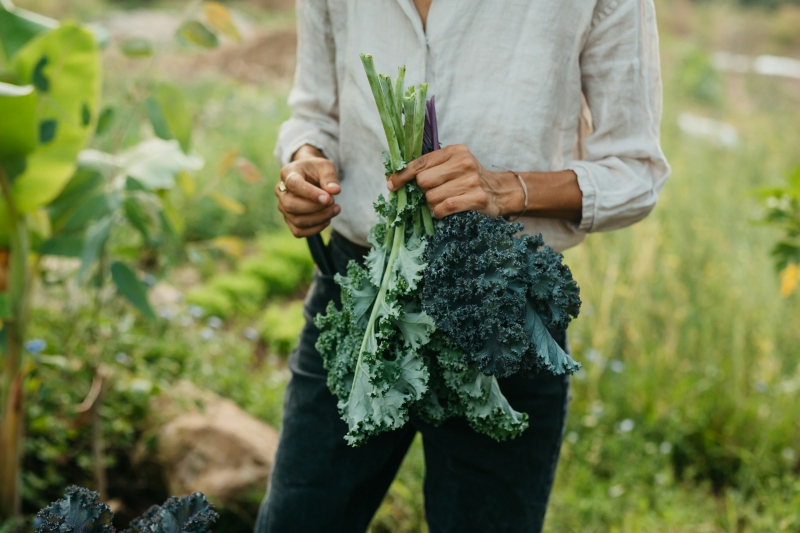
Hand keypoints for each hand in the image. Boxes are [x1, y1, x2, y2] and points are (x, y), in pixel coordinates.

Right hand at [276, 145, 340, 236]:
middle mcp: (281, 191)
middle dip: (316, 208)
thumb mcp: (325, 166)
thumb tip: (334, 190)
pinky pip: (298, 231)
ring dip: (319, 218)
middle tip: (333, 202)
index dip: (310, 193)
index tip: (328, 198)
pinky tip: (327, 220)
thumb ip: (329, 177)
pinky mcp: (289, 220)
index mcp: (288, 173)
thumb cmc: (316, 170)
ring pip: (296, 220)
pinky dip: (315, 229)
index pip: (294, 185)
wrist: (309, 176)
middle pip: (291, 205)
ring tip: (335, 209)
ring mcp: (283, 207)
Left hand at [386, 144, 520, 217]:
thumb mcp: (453, 165)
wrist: (501, 191)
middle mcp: (463, 162)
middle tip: (433, 194)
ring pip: (432, 197)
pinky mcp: (476, 198)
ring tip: (443, 203)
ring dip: (432, 205)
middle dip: (423, 192)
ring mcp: (471, 180)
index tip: (392, 184)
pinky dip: (440, 212)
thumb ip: (431, 168)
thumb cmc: (470, 179)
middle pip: (424, 181)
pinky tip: (445, 211)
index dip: (403, 175)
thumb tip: (396, 178)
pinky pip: (445, 207)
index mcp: (455, 151)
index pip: (421, 162)